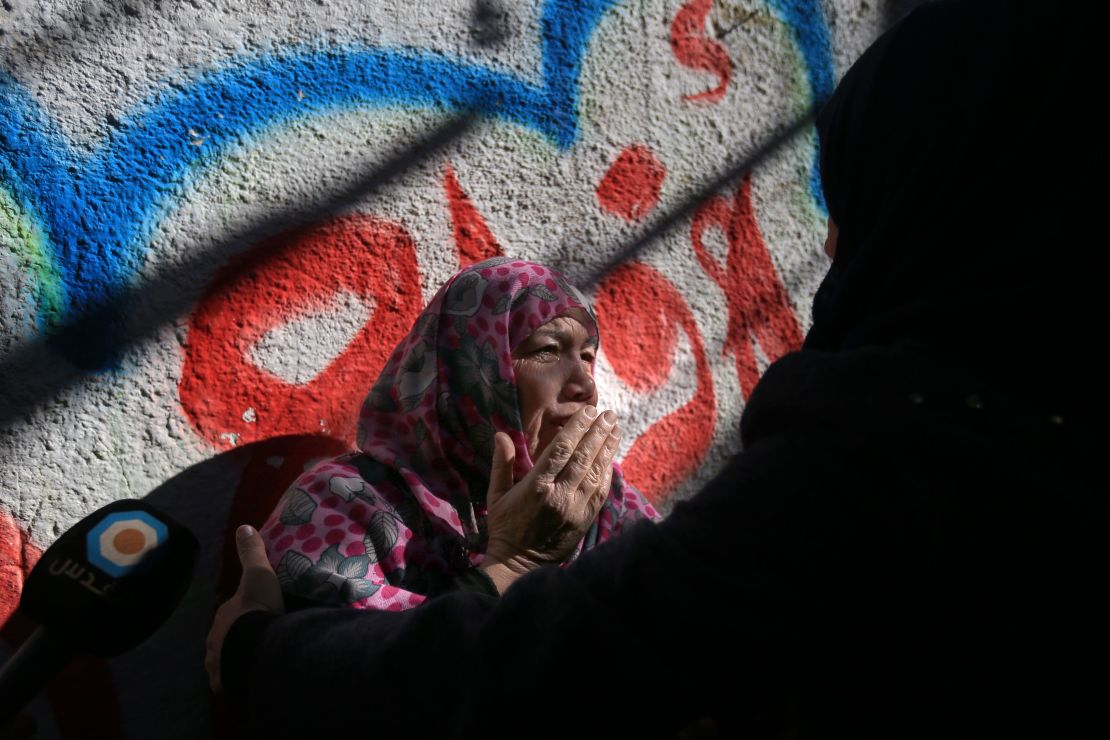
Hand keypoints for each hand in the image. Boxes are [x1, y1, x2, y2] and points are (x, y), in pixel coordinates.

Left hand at [205, 525, 283, 693]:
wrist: (255, 647)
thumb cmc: (257, 610)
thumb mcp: (259, 575)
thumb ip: (252, 553)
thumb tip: (243, 526)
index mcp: (224, 614)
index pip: (231, 611)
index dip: (242, 612)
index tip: (256, 613)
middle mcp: (215, 639)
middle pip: (226, 636)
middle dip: (237, 636)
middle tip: (257, 636)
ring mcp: (218, 663)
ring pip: (225, 659)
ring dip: (235, 657)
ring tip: (253, 659)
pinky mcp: (225, 683)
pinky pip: (229, 681)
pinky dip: (235, 679)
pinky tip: (247, 678)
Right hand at [480, 406, 619, 592]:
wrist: (519, 565)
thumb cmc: (504, 527)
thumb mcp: (496, 495)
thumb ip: (501, 464)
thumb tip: (501, 434)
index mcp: (536, 487)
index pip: (562, 449)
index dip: (577, 428)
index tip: (588, 412)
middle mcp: (559, 495)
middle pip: (583, 457)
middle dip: (598, 432)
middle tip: (608, 414)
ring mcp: (575, 509)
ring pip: (595, 472)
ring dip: (607, 448)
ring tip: (615, 429)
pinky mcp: (585, 520)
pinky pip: (600, 492)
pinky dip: (607, 472)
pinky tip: (611, 457)